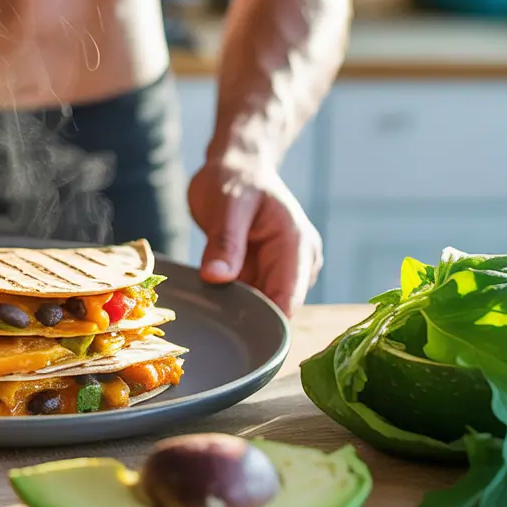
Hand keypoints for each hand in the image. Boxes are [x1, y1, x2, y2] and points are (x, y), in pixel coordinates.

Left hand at [187, 158, 322, 316]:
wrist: (236, 167)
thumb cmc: (234, 178)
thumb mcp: (227, 205)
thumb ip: (224, 242)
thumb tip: (216, 278)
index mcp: (296, 245)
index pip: (289, 299)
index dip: (266, 324)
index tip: (236, 338)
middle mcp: (298, 262)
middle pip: (277, 309)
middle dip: (248, 320)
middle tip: (212, 329)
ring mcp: (283, 269)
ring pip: (262, 307)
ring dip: (238, 312)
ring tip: (209, 311)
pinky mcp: (265, 272)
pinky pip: (250, 297)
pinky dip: (232, 301)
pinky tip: (212, 302)